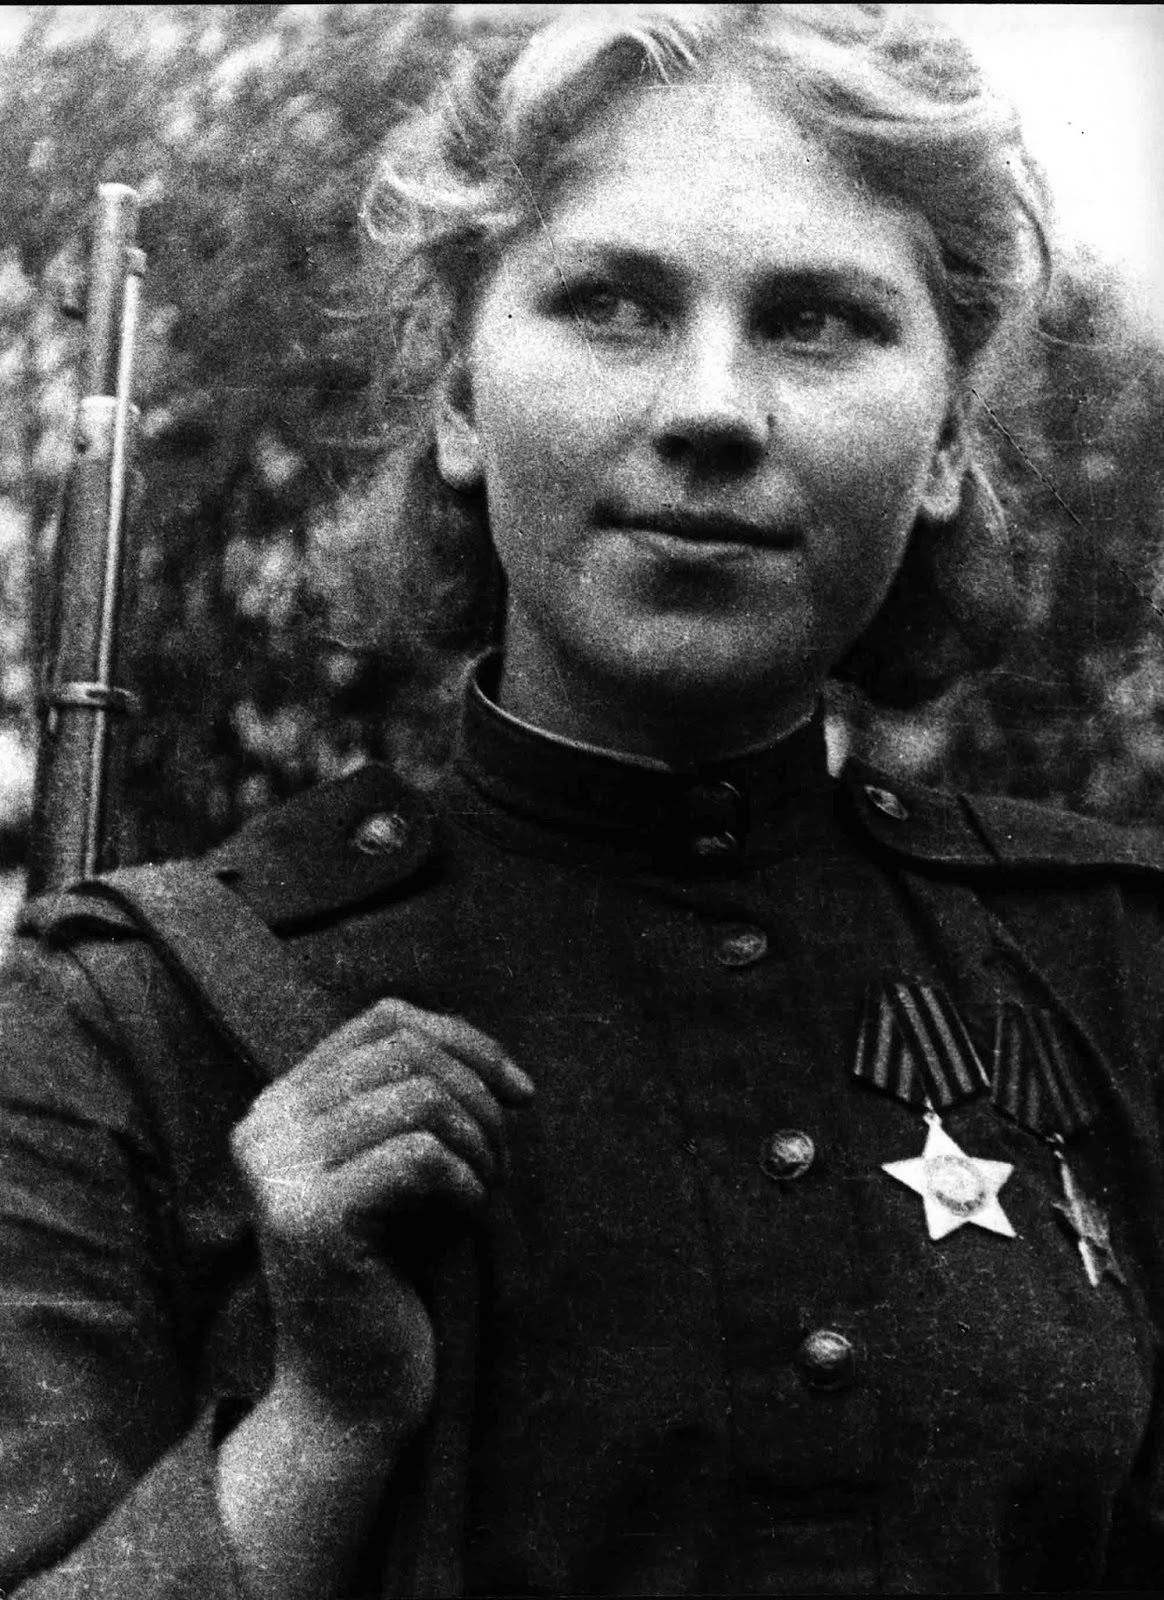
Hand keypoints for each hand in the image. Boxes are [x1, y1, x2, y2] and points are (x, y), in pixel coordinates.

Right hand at [230, 998, 533, 1439]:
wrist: (350, 1394)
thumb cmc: (391, 1273)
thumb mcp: (396, 1166)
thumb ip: (410, 1098)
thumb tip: (482, 1050)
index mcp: (279, 1103)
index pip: (383, 1020)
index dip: (466, 1041)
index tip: (522, 1095)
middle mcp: (263, 1127)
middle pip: (405, 1051)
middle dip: (481, 1096)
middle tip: (505, 1160)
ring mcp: (277, 1172)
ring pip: (419, 1098)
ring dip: (481, 1142)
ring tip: (488, 1190)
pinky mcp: (307, 1220)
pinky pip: (419, 1156)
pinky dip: (466, 1181)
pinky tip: (468, 1219)